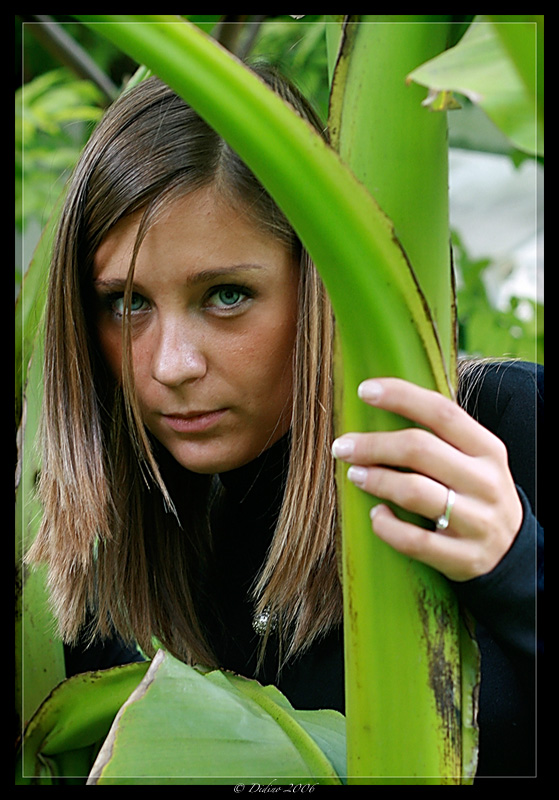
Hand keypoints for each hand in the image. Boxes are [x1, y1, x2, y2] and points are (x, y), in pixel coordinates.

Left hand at [331, 378, 522, 581]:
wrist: (513, 553)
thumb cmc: (477, 495)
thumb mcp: (475, 461)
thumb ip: (442, 437)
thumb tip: (385, 404)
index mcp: (487, 450)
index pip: (442, 412)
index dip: (401, 397)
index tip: (364, 390)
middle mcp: (485, 482)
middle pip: (420, 449)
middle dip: (374, 444)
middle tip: (343, 446)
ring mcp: (477, 522)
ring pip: (414, 492)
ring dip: (376, 480)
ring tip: (355, 474)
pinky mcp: (463, 558)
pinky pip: (414, 541)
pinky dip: (386, 526)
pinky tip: (376, 515)